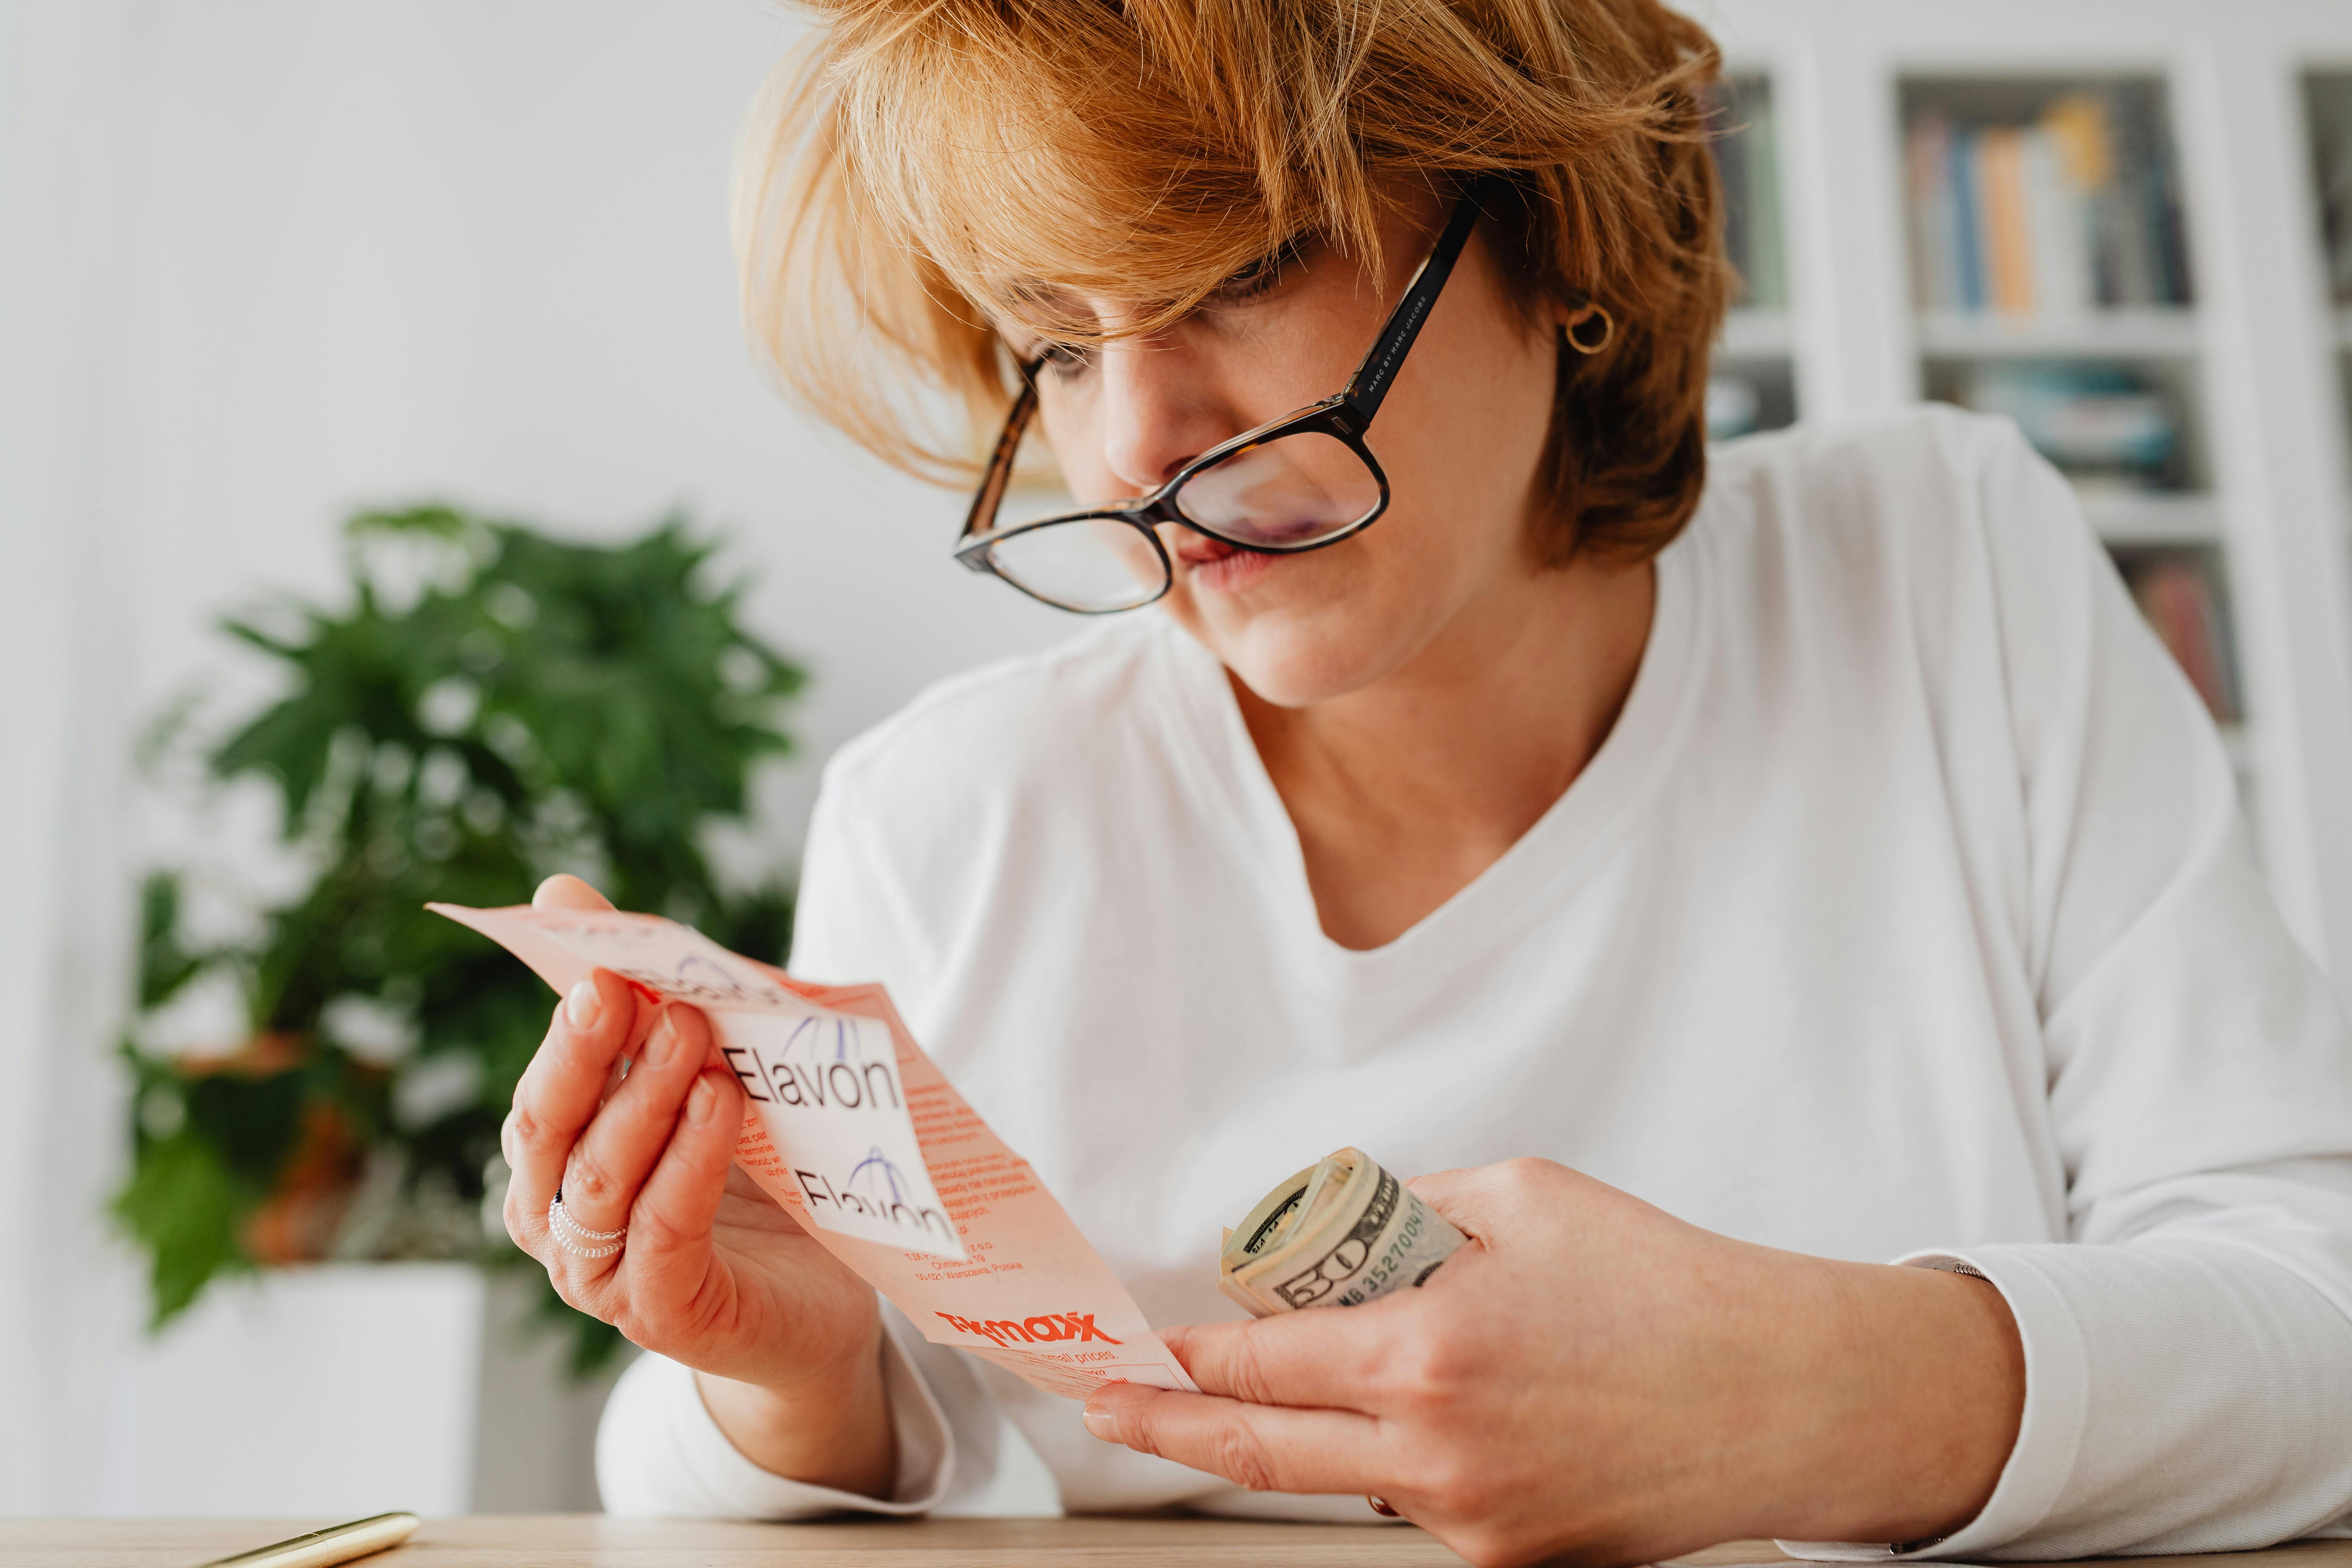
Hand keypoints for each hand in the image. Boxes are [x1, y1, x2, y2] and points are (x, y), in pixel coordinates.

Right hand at [500, 874, 893, 1495]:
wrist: (816, 1299)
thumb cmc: (746, 1185)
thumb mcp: (696, 1079)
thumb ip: (637, 1000)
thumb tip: (560, 892)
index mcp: (554, 1167)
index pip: (541, 1093)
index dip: (564, 1029)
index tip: (597, 961)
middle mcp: (560, 1224)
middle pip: (549, 1132)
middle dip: (584, 1054)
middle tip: (624, 986)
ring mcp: (603, 1277)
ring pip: (599, 1179)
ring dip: (644, 1100)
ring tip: (693, 1036)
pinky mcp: (662, 1313)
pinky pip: (660, 1231)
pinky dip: (686, 1164)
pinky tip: (719, 1107)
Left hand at [1083, 1158, 2023, 1567]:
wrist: (1782, 1393)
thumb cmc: (1663, 1284)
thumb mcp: (1522, 1196)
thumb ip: (1413, 1211)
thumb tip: (1340, 1228)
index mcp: (1427, 1351)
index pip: (1259, 1365)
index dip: (1187, 1358)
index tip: (1139, 1347)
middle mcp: (1435, 1451)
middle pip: (1259, 1453)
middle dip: (1167, 1432)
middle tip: (1110, 1412)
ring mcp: (1473, 1517)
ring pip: (1341, 1481)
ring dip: (1300, 1439)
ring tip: (1280, 1392)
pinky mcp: (1512, 1555)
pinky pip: (1415, 1505)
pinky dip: (1393, 1463)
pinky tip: (1427, 1417)